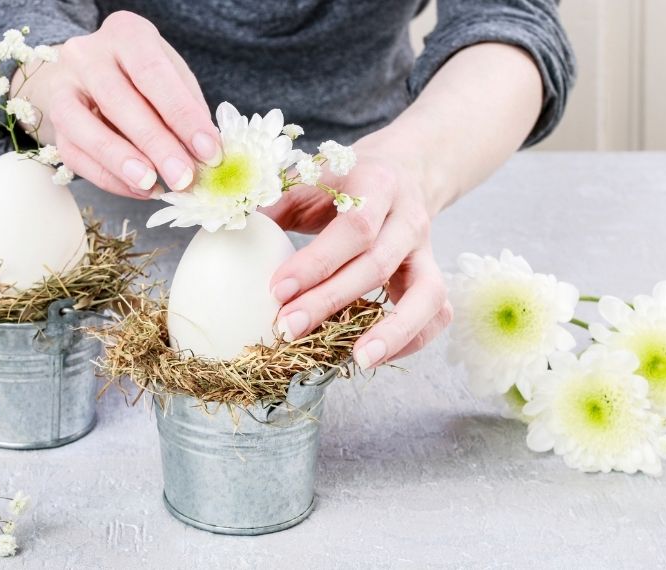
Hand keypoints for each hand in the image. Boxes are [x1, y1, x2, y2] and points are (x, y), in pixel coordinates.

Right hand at [15, 11, 220, 197]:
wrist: (94, 75)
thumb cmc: (145, 77)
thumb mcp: (173, 77)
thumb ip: (188, 110)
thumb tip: (206, 153)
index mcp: (126, 34)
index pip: (153, 74)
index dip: (182, 116)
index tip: (208, 152)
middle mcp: (87, 55)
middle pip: (118, 101)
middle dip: (156, 145)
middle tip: (184, 178)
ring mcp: (63, 88)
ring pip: (85, 128)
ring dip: (122, 163)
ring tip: (152, 186)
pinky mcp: (55, 123)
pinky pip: (76, 156)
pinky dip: (110, 179)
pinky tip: (139, 189)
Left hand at [263, 135, 452, 368]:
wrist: (403, 169)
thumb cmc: (345, 181)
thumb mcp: (310, 176)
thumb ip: (274, 201)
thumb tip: (229, 228)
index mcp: (377, 184)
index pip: (354, 227)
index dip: (317, 262)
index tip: (276, 289)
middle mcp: (408, 218)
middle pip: (377, 265)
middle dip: (332, 301)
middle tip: (289, 329)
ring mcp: (427, 250)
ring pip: (426, 295)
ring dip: (393, 331)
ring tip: (358, 359)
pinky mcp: (433, 275)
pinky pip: (437, 313)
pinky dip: (412, 339)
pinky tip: (374, 356)